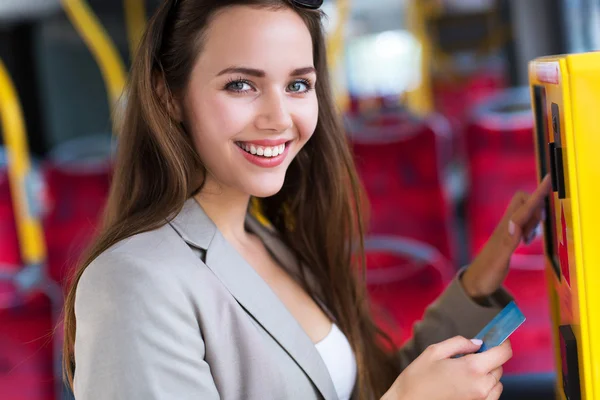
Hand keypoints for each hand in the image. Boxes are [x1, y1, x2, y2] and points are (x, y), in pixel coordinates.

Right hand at [382, 336, 511, 399]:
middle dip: (489, 358)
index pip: (503, 353)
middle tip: (470, 355)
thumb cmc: (417, 379)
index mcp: (472, 368)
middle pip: (499, 367)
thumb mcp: (434, 352)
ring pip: (496, 383)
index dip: (502, 343)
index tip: (497, 339)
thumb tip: (477, 343)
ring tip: (465, 372)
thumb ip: (459, 343)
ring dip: (487, 374)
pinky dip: (485, 388)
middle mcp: (481, 386)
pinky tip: (466, 384)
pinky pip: (491, 396)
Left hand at [462, 175, 552, 298]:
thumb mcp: (499, 261)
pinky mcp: (509, 238)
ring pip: (525, 212)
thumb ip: (509, 242)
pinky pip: (523, 223)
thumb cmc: (486, 274)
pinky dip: (530, 228)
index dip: (537, 194)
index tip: (548, 180)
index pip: (524, 207)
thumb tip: (516, 223)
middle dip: (536, 209)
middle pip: (523, 202)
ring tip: (527, 240)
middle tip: (532, 231)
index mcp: (506, 230)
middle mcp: (506, 226)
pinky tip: (526, 241)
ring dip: (533, 221)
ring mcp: (507, 231)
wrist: (475, 283)